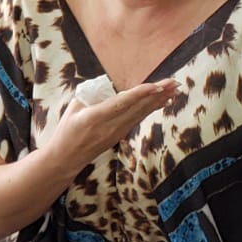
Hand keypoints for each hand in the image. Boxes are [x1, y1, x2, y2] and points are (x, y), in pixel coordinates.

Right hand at [46, 78, 179, 167]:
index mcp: (95, 116)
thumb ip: (92, 94)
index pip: (122, 103)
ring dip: (158, 100)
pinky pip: (138, 119)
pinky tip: (162, 102)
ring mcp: (117, 132)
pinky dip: (151, 108)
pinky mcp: (120, 135)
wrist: (66, 158)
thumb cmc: (67, 129)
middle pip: (138, 108)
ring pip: (141, 113)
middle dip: (158, 94)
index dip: (141, 94)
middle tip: (174, 82)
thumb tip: (109, 83)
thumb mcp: (73, 108)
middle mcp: (110, 126)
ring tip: (174, 90)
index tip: (156, 86)